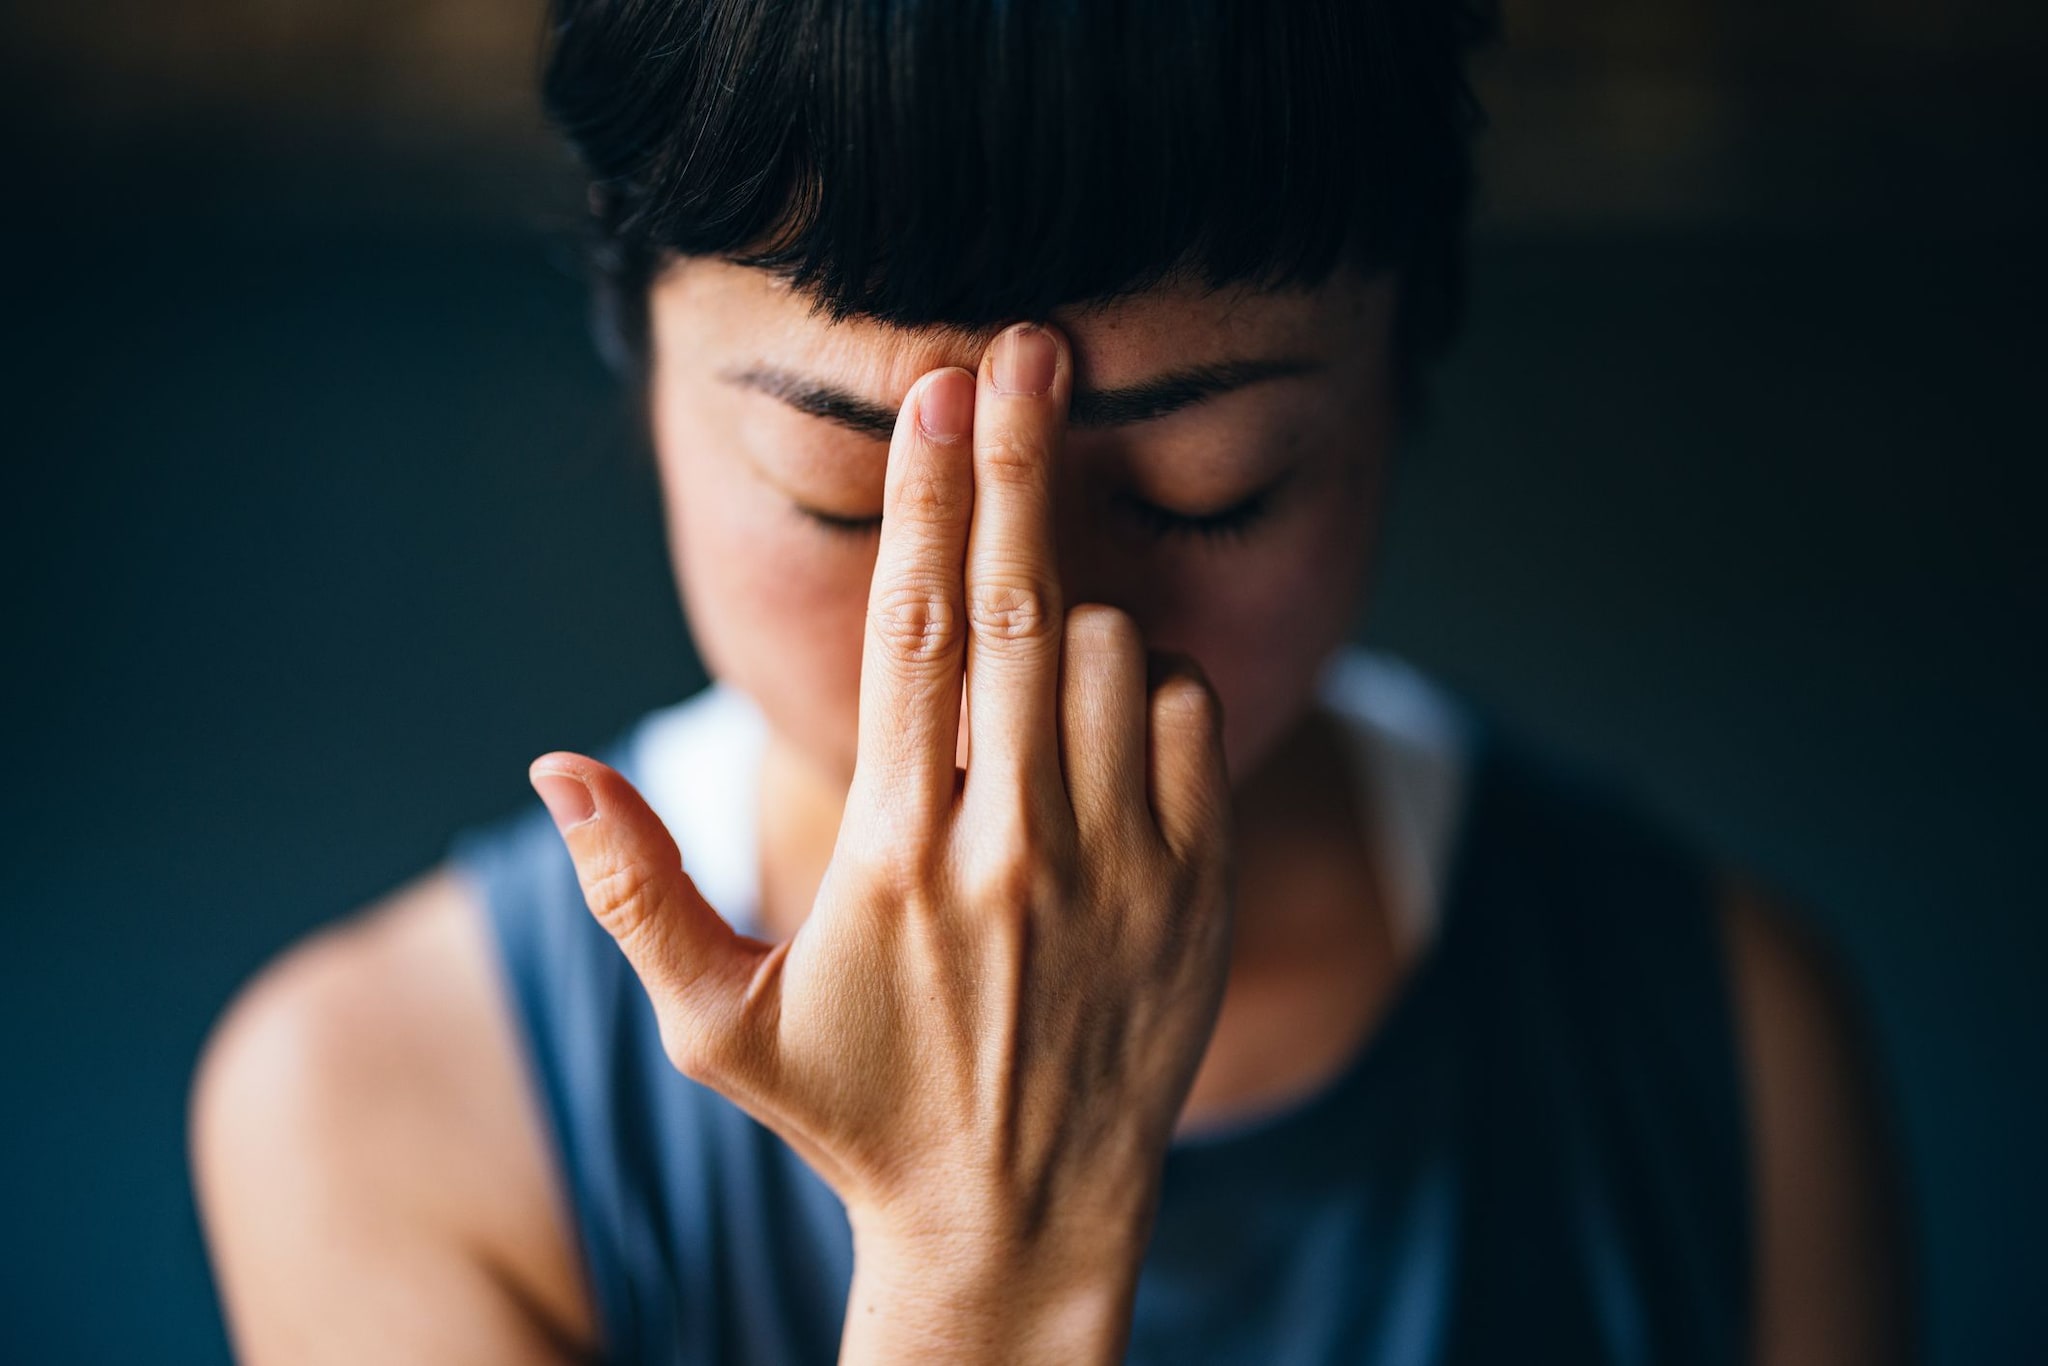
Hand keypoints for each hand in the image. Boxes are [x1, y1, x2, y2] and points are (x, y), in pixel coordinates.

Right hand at [529, 321, 1236, 1360]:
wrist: (1017, 1223)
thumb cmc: (852, 1113)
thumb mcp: (714, 1025)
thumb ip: (631, 891)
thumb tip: (554, 765)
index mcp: (893, 860)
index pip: (909, 637)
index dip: (923, 499)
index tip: (935, 390)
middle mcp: (1015, 851)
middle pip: (1021, 609)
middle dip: (1023, 462)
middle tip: (1027, 348)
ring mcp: (1122, 869)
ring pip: (1113, 655)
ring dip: (1071, 606)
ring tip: (1029, 635)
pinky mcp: (1198, 890)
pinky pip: (1191, 716)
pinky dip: (1147, 681)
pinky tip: (1099, 713)